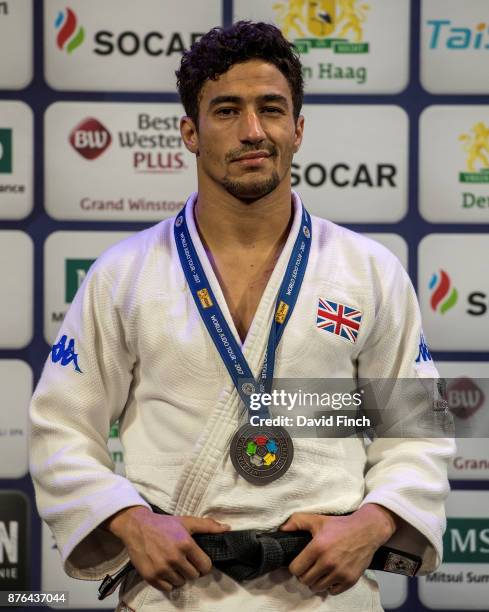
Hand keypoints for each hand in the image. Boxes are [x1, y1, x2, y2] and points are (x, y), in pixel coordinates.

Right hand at [103, 506, 230, 591]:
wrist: (137, 527)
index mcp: (186, 544)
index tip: (198, 560)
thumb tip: (227, 528)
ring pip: (181, 583)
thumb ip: (208, 525)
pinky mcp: (151, 577)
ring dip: (180, 576)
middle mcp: (175, 558)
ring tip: (174, 564)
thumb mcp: (186, 521)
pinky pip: (168, 588)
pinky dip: (168, 582)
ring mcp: (162, 569)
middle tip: (184, 560)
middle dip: (191, 569)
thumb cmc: (164, 524)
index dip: (203, 564)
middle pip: (194, 576)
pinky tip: (165, 570)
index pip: (205, 566)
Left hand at [279, 504, 397, 594]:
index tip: (299, 563)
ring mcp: (340, 573)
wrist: (366, 531)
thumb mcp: (317, 520)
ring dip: (315, 581)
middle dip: (304, 575)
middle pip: (305, 580)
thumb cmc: (340, 525)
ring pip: (317, 588)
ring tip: (318, 572)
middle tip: (308, 568)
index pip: (296, 569)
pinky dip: (329, 586)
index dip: (295, 567)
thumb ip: (297, 522)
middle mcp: (328, 562)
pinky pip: (332, 591)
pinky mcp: (350, 580)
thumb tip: (282, 529)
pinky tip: (330, 575)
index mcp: (317, 547)